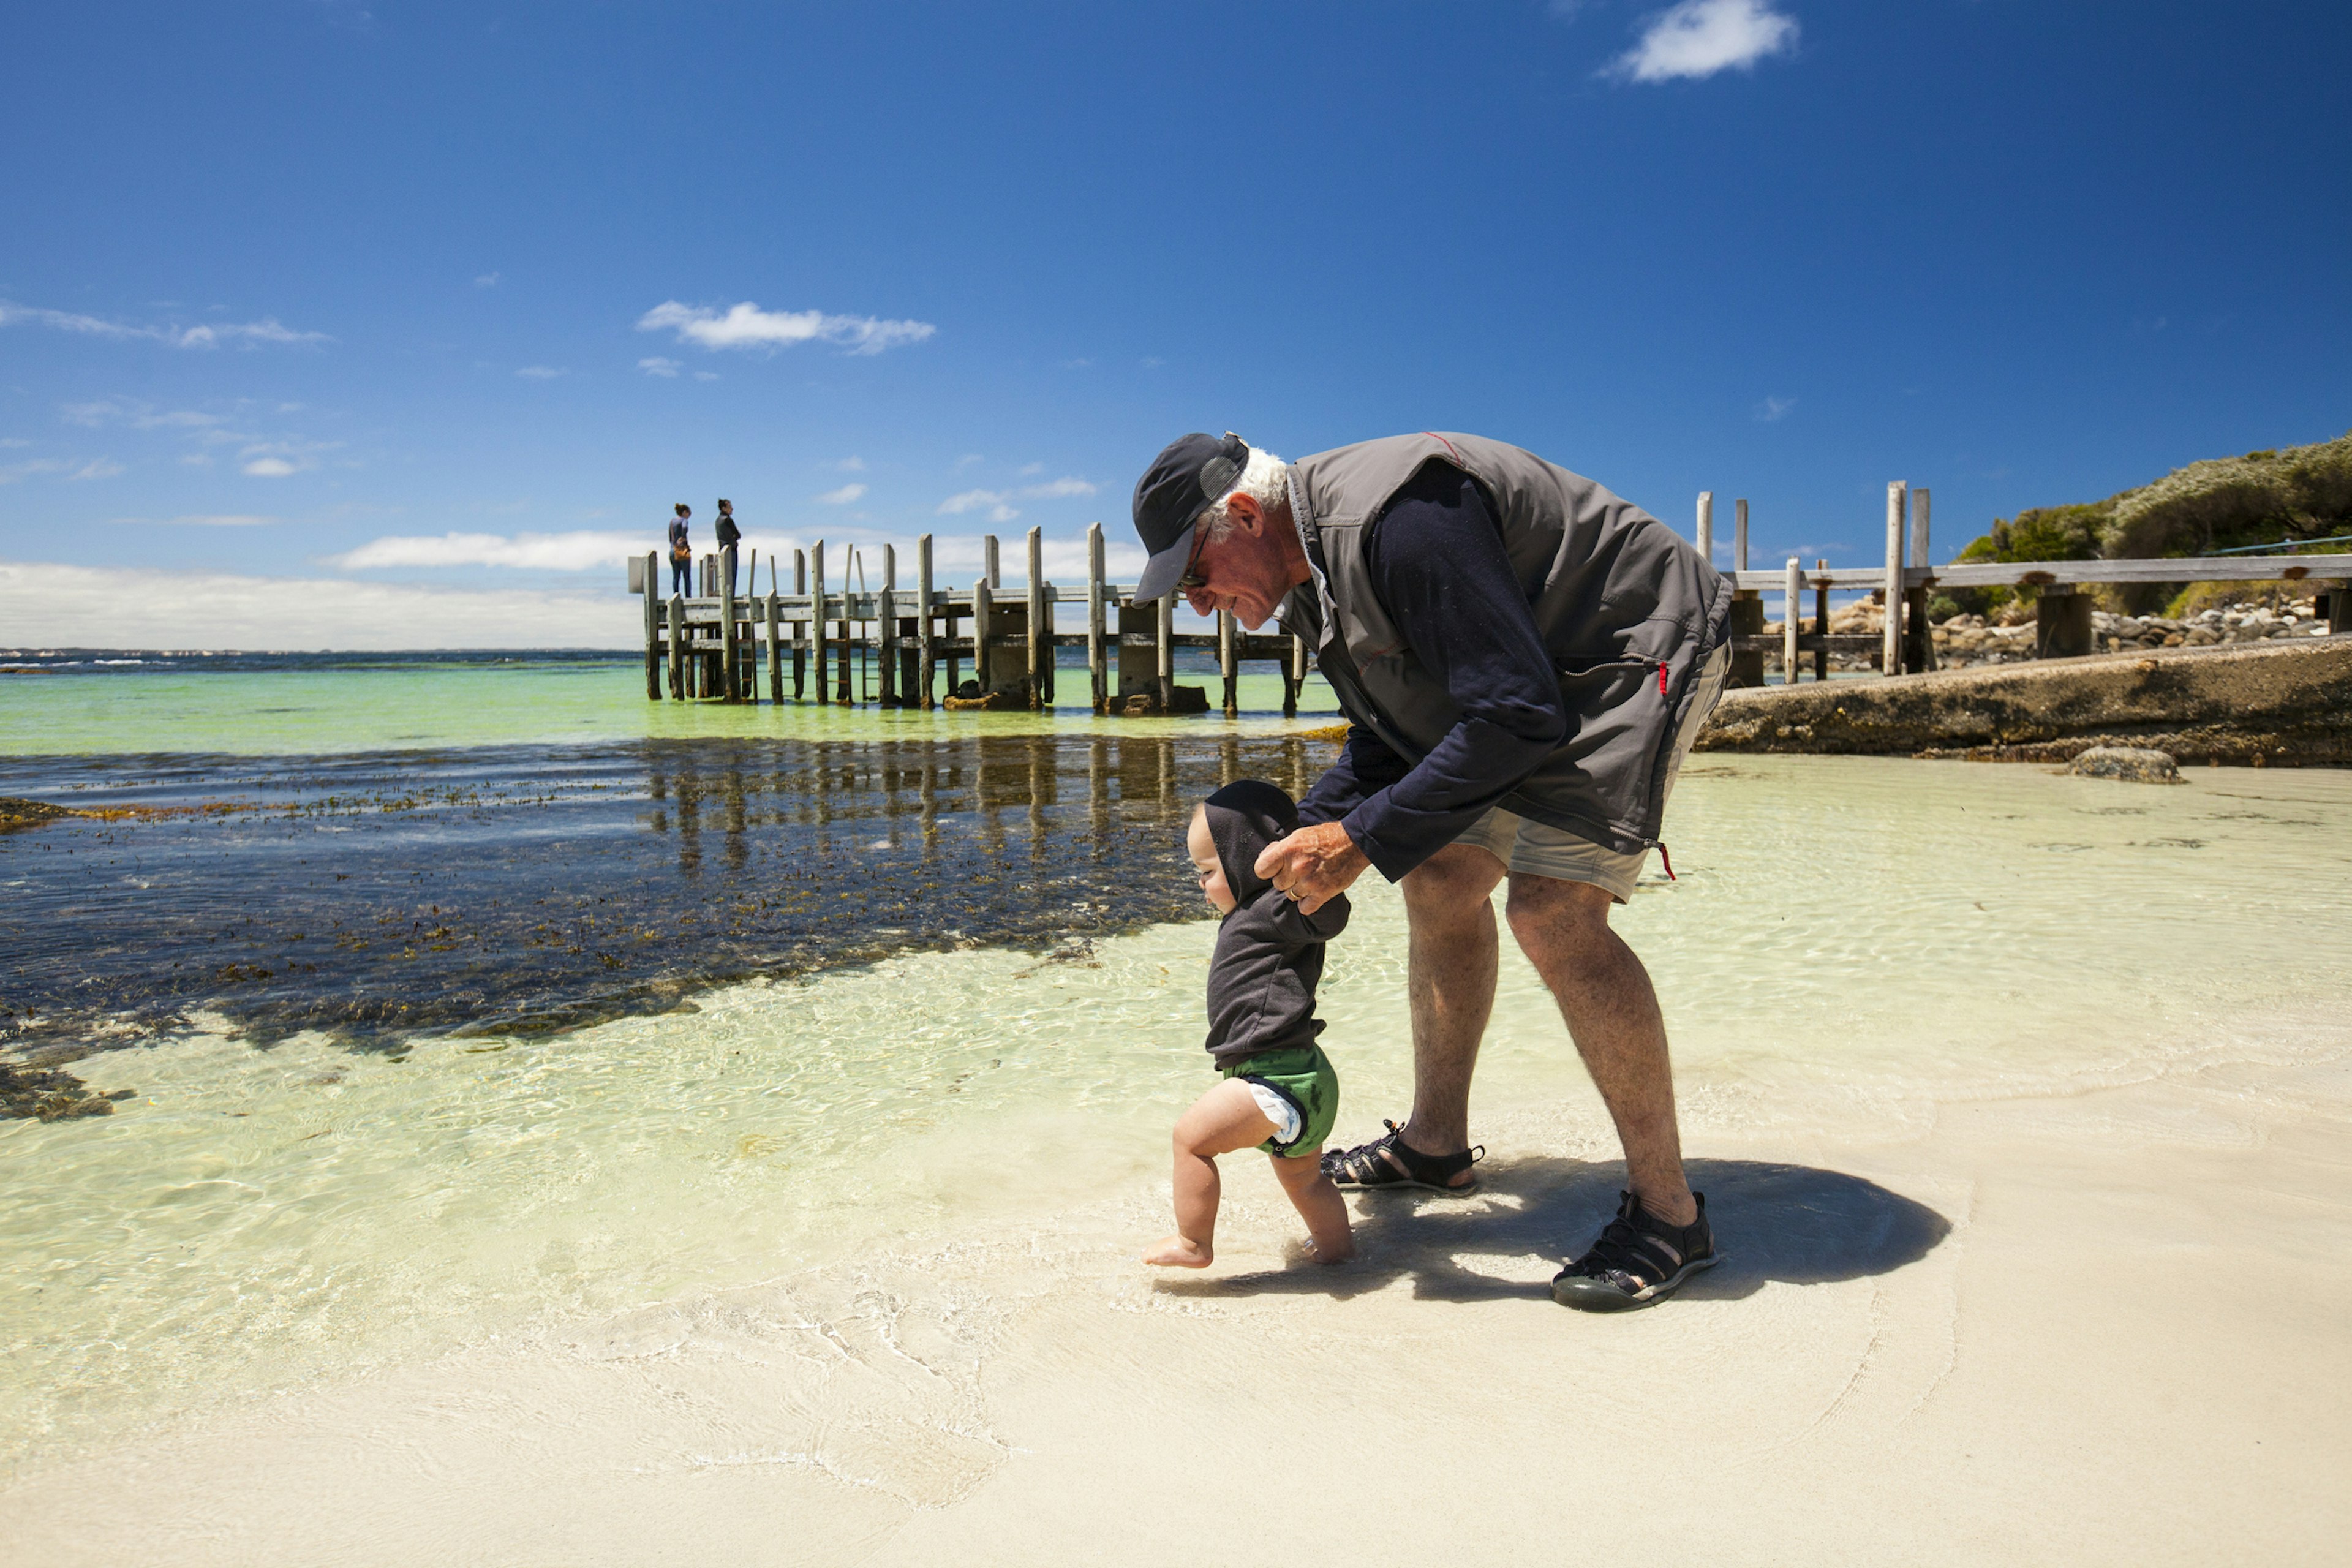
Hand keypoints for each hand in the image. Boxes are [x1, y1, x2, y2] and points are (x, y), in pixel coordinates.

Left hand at [1253, 822, 1367, 914]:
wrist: (1354, 843)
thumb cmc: (1325, 837)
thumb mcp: (1298, 835)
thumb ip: (1280, 848)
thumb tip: (1265, 858)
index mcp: (1288, 849)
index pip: (1261, 870)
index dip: (1267, 870)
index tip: (1276, 868)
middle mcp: (1296, 866)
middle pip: (1278, 884)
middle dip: (1287, 879)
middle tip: (1301, 870)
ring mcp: (1309, 882)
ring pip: (1290, 896)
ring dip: (1298, 890)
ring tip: (1310, 879)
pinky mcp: (1323, 893)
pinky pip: (1304, 908)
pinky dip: (1308, 903)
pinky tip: (1315, 893)